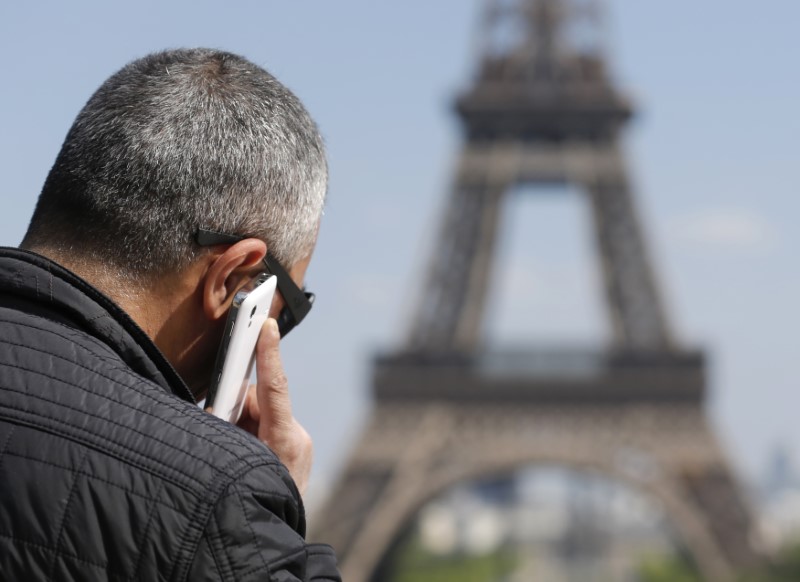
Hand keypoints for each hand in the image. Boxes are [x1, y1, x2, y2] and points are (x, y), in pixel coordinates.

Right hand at [237, 318, 312, 495]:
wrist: (274, 540)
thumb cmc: (252, 504)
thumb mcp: (231, 465)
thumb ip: (225, 430)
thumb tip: (220, 406)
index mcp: (284, 441)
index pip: (275, 387)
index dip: (268, 353)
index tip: (266, 323)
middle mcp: (296, 439)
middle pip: (258, 401)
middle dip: (234, 407)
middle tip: (220, 425)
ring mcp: (300, 445)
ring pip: (259, 416)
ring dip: (240, 425)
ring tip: (232, 452)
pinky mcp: (297, 450)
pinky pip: (266, 429)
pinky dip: (249, 434)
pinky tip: (242, 454)